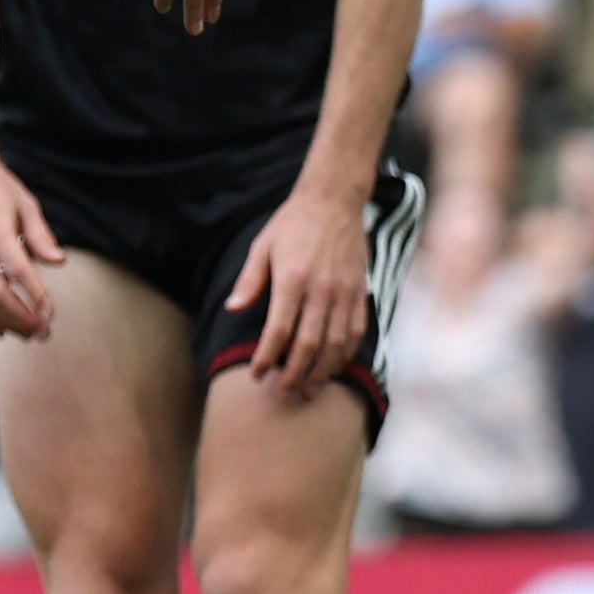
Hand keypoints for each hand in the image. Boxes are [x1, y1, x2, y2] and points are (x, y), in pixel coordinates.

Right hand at [0, 153, 66, 340]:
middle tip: (42, 333)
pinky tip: (1, 327)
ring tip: (28, 334)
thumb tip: (58, 262)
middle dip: (21, 319)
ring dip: (3, 323)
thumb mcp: (26, 204)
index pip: (17, 271)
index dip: (36, 297)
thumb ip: (40, 235)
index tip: (52, 314)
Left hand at [227, 178, 378, 391]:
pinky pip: (357, 330)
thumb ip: (250, 281)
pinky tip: (336, 366)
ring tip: (309, 389)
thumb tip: (233, 309)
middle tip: (283, 392)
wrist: (334, 200)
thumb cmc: (293, 223)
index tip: (257, 374)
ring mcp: (344, 292)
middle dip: (295, 374)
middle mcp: (321, 290)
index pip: (279, 331)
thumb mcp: (262, 246)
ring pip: (336, 343)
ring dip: (322, 371)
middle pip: (309, 344)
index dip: (267, 357)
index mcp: (292, 279)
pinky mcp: (360, 291)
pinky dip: (347, 353)